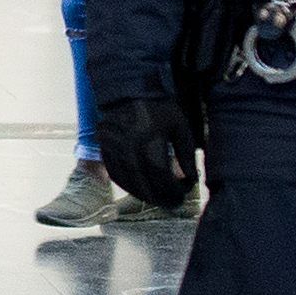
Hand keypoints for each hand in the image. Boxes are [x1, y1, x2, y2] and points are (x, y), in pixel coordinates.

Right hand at [97, 96, 198, 211]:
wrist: (127, 92)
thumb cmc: (157, 108)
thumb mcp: (179, 127)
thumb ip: (187, 154)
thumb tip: (191, 179)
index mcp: (150, 143)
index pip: (163, 179)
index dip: (175, 190)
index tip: (185, 191)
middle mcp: (129, 151)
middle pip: (146, 187)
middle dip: (162, 199)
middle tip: (173, 203)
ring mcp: (114, 152)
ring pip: (130, 185)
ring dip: (146, 196)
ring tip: (159, 198)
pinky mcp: (104, 151)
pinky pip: (116, 176)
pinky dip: (129, 186)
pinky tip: (140, 188)